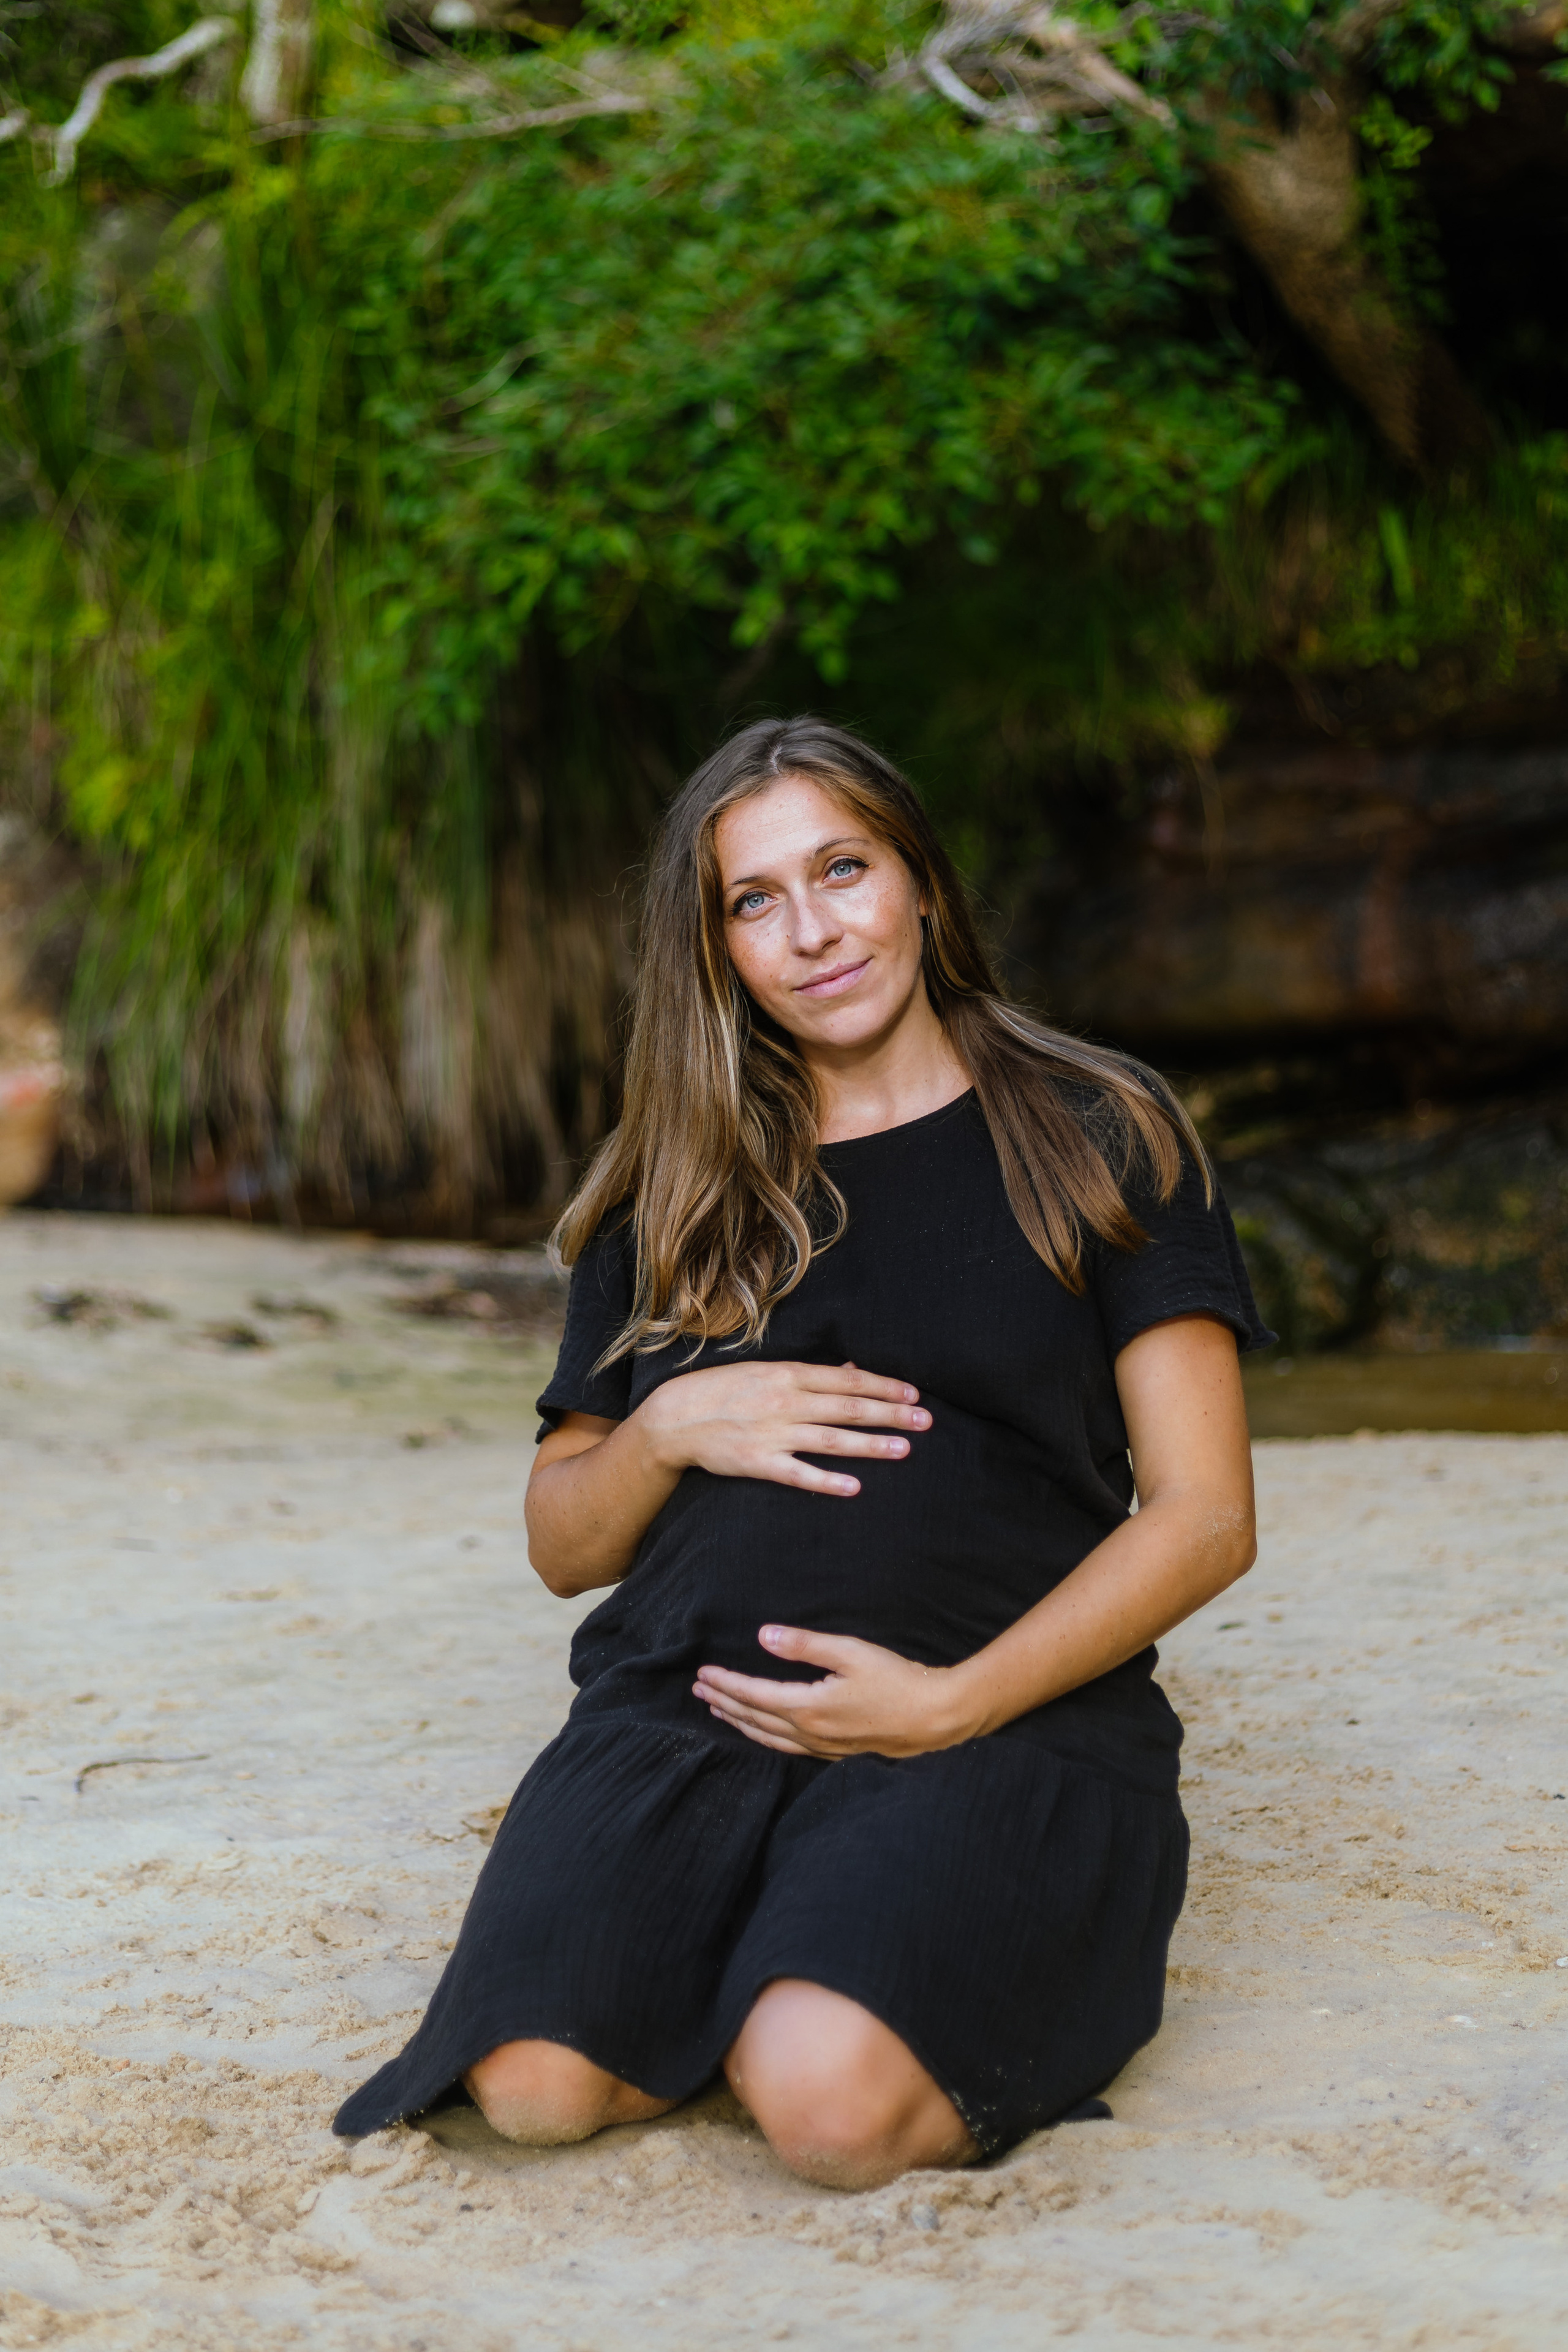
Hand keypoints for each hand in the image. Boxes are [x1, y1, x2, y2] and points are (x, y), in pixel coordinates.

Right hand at [636, 1361, 929, 1498]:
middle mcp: (785, 1401)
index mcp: (788, 1374)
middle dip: (890, 1414)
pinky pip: (798, 1474)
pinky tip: (854, 1487)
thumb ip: (810, 1374)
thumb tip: (851, 1370)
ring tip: (904, 1450)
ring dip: (870, 1445)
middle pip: (847, 1408)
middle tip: (925, 1421)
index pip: (846, 1380)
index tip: (914, 1393)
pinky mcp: (757, 1462)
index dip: (883, 1386)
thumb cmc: (723, 1390)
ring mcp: (772, 1433)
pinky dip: (826, 1480)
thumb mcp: (766, 1372)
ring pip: (831, 1440)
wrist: (675, 1417)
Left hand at [692, 1625, 978, 1757]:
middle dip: (724, 1703)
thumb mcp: (851, 1652)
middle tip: (699, 1691)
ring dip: (739, 1723)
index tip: (703, 1674)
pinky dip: (764, 1738)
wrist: (935, 1718)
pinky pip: (787, 1748)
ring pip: (768, 1738)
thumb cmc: (896, 1680)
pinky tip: (762, 1732)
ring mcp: (822, 1747)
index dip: (725, 1684)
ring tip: (719, 1712)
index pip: (753, 1695)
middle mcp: (810, 1733)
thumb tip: (764, 1636)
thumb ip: (806, 1644)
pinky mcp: (836, 1752)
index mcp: (808, 1707)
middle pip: (753, 1719)